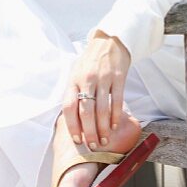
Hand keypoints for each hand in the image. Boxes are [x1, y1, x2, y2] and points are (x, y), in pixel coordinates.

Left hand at [62, 30, 131, 149]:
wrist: (109, 40)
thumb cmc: (91, 61)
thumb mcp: (77, 73)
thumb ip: (74, 93)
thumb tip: (73, 119)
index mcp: (73, 80)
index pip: (69, 107)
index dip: (73, 125)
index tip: (77, 139)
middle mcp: (86, 80)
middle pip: (86, 111)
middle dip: (89, 132)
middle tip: (94, 145)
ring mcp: (102, 78)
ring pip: (102, 109)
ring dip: (103, 128)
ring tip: (105, 140)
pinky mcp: (118, 77)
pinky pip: (116, 100)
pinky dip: (115, 115)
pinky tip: (115, 126)